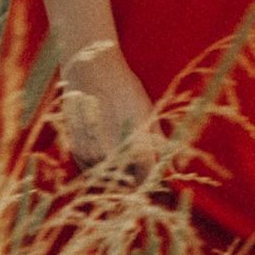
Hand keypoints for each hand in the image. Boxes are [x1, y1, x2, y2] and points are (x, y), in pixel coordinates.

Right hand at [56, 41, 158, 173]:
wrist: (91, 70)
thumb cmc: (126, 89)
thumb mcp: (149, 114)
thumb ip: (162, 145)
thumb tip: (177, 168)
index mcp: (135, 147)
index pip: (147, 180)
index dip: (154, 183)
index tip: (157, 182)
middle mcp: (112, 155)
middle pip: (128, 182)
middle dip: (137, 179)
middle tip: (141, 168)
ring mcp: (91, 154)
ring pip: (109, 177)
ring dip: (118, 173)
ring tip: (124, 155)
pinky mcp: (76, 150)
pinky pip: (91, 170)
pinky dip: (101, 167)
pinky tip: (107, 151)